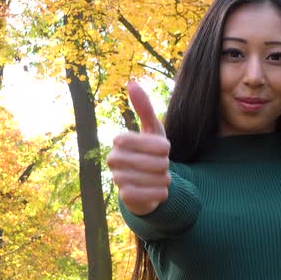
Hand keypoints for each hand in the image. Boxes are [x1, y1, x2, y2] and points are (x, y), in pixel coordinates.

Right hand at [106, 80, 170, 214]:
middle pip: (159, 163)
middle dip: (166, 165)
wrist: (145, 184)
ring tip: (158, 177)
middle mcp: (113, 158)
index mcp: (120, 140)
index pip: (156, 145)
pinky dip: (162, 192)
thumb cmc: (150, 153)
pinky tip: (157, 190)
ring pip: (158, 178)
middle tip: (159, 165)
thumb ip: (144, 108)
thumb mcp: (152, 130)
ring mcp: (117, 178)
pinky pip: (154, 194)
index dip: (164, 148)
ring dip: (165, 179)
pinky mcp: (125, 197)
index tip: (162, 149)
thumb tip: (130, 82)